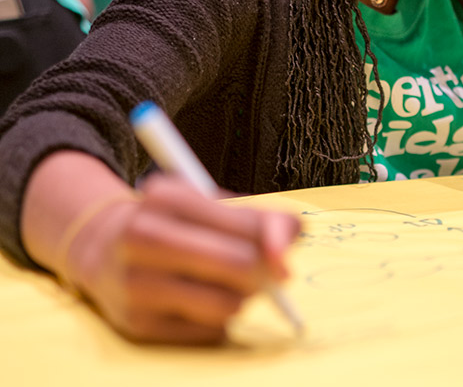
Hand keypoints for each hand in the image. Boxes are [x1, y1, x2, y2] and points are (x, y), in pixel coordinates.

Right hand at [64, 174, 299, 343]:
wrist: (102, 246)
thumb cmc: (173, 222)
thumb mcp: (207, 204)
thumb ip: (256, 218)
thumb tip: (294, 240)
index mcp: (167, 197)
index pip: (242, 224)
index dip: (276, 240)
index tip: (286, 254)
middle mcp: (144, 237)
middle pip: (238, 266)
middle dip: (264, 272)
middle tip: (270, 272)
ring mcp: (136, 283)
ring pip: (228, 305)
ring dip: (244, 297)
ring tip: (228, 282)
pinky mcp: (136, 324)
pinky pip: (208, 331)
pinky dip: (219, 318)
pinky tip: (200, 299)